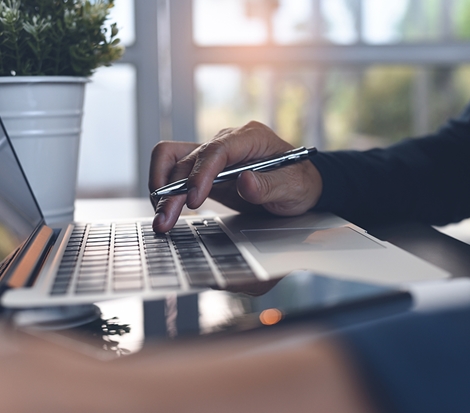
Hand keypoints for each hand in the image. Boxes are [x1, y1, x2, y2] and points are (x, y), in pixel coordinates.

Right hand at [149, 121, 322, 232]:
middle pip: (189, 158)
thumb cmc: (300, 182)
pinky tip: (166, 209)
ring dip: (163, 188)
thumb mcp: (294, 187)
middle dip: (174, 189)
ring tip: (162, 218)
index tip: (195, 198)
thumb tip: (245, 182)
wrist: (300, 185)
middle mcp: (228, 141)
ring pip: (175, 162)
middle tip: (166, 218)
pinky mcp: (206, 170)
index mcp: (251, 137)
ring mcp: (214, 154)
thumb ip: (270, 185)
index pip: (217, 149)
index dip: (201, 173)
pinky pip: (176, 170)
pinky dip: (167, 188)